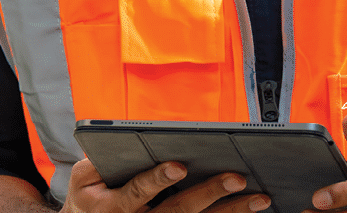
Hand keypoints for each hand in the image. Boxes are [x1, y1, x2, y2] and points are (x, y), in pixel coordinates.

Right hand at [62, 157, 270, 212]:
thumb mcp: (87, 177)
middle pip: (177, 212)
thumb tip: (132, 140)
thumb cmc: (90, 196)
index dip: (157, 179)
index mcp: (113, 207)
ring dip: (230, 212)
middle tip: (237, 177)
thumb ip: (106, 162)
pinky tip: (250, 211)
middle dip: (209, 194)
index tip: (179, 165)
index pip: (137, 193)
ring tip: (259, 198)